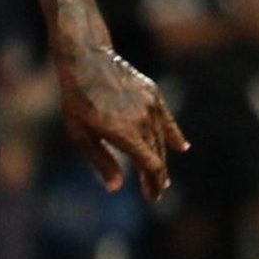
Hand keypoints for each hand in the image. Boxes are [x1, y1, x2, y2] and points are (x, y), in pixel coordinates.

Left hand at [56, 42, 189, 199]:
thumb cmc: (77, 100)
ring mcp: (150, 106)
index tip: (152, 197)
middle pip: (156, 155)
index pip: (149, 165)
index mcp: (124, 133)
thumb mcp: (80, 134)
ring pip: (160, 139)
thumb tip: (116, 187)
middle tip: (155, 191)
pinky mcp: (153, 95)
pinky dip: (173, 134)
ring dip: (161, 158)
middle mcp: (141, 121)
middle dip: (156, 176)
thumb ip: (100, 161)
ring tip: (160, 175)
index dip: (153, 183)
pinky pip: (166, 119)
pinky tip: (181, 147)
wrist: (87, 61)